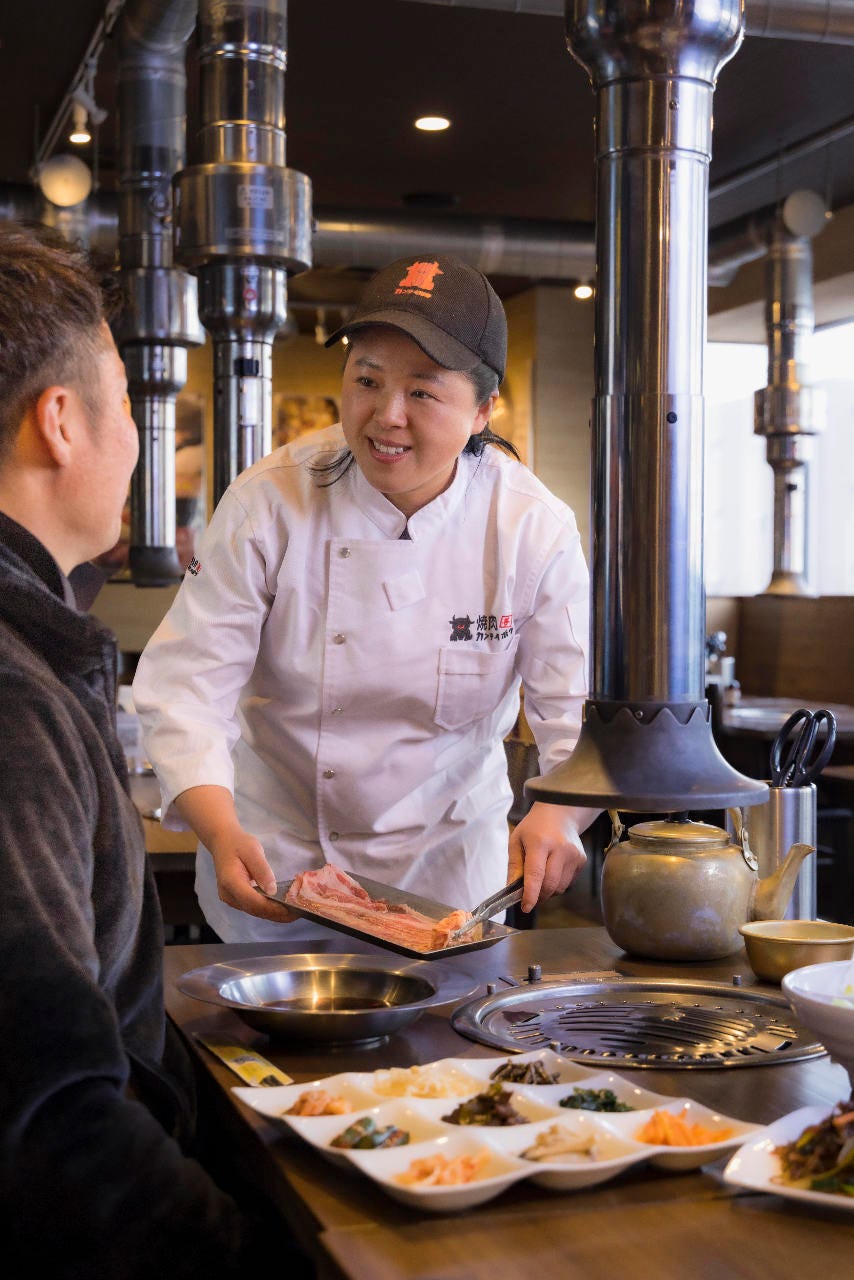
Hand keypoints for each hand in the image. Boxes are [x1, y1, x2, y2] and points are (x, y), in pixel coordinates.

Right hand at [173, 785, 298, 924]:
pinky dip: (268, 908)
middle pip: (255, 910)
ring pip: (255, 911)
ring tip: (294, 911)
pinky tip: (282, 906)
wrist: (223, 843)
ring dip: (274, 913)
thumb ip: (262, 870)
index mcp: (231, 882)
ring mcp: (231, 899)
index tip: (292, 908)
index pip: (254, 901)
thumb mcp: (253, 851)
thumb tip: (272, 890)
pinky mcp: (235, 899)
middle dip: (277, 914)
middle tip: (299, 912)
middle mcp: (229, 895)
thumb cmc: (238, 844)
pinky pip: (253, 907)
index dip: (273, 908)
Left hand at [508, 802, 594, 913]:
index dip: (530, 894)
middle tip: (530, 897)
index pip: (536, 874)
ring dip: (548, 891)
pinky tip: (552, 871)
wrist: (560, 814)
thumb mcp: (517, 840)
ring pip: (560, 887)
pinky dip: (558, 884)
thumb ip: (514, 865)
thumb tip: (512, 890)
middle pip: (550, 885)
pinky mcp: (582, 860)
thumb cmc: (534, 827)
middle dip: (538, 896)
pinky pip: (568, 883)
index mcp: (540, 842)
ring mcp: (574, 855)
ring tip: (540, 880)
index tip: (525, 907)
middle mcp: (561, 849)